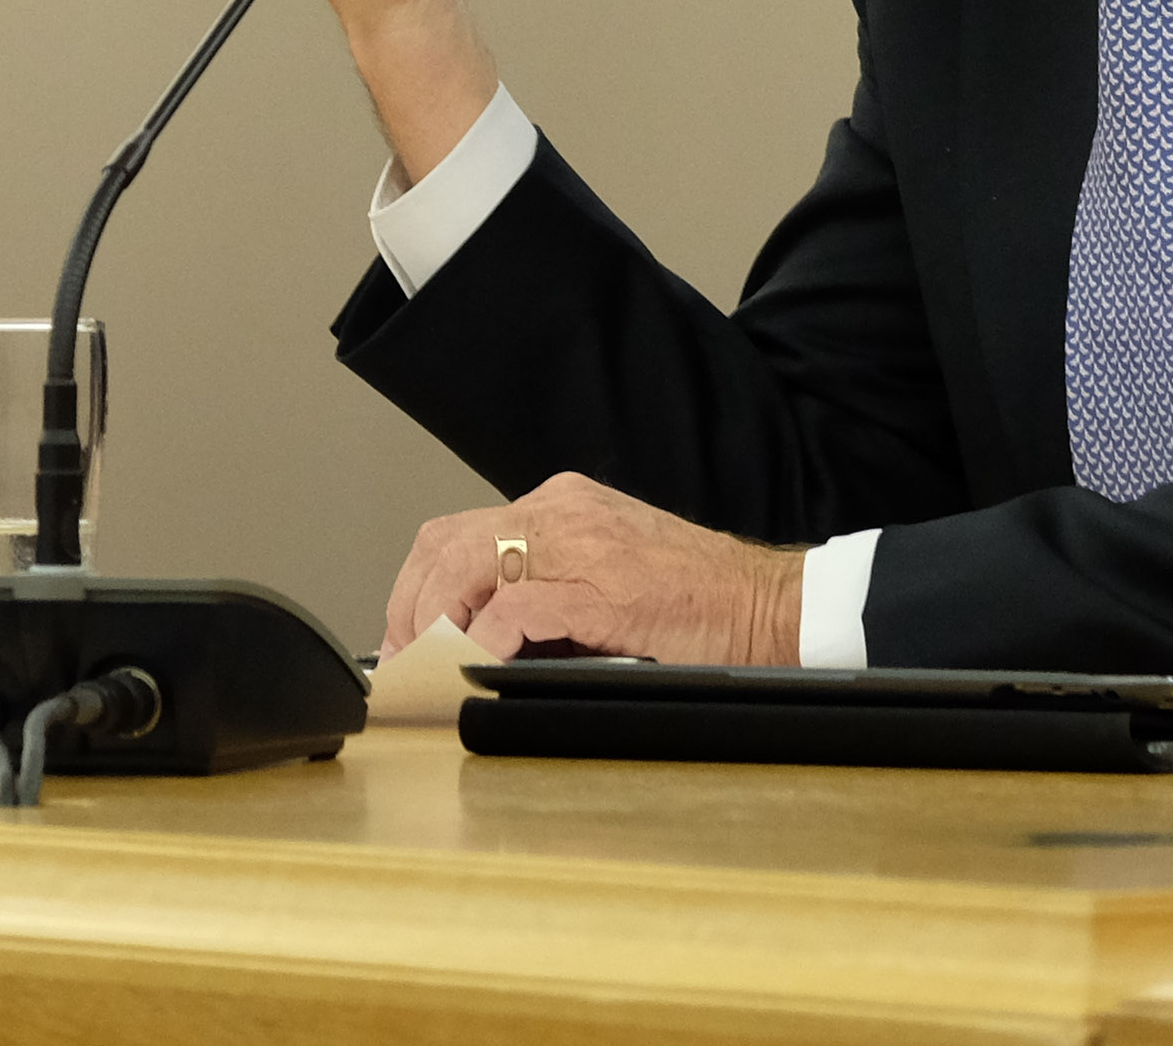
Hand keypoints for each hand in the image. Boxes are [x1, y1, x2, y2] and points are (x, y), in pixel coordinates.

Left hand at [383, 473, 802, 665]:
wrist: (769, 607)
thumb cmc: (698, 605)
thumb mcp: (604, 584)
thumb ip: (542, 595)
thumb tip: (473, 644)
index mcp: (564, 505)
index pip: (456, 532)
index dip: (414, 588)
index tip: (402, 639)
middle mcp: (565, 509)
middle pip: (445, 543)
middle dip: (409, 608)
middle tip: (402, 662)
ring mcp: (583, 542)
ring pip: (467, 564)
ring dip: (435, 624)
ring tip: (430, 668)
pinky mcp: (603, 585)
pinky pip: (516, 606)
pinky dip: (483, 641)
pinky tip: (477, 667)